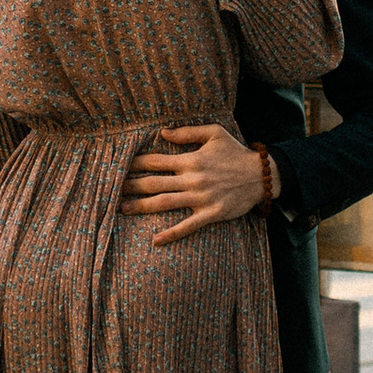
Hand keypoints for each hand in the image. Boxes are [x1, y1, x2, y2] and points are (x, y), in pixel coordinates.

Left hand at [121, 122, 269, 238]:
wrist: (262, 175)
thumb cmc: (236, 152)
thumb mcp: (214, 133)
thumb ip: (187, 132)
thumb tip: (162, 132)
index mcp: (190, 159)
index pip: (155, 161)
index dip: (134, 164)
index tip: (118, 167)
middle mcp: (191, 179)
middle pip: (153, 183)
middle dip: (130, 186)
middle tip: (110, 189)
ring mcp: (200, 198)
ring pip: (164, 203)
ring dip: (141, 207)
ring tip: (121, 209)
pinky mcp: (210, 214)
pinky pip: (187, 226)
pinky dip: (171, 234)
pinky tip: (155, 241)